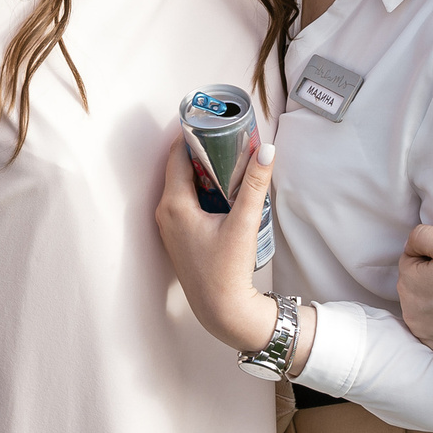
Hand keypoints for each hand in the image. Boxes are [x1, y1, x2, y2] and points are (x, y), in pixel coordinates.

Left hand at [153, 137, 283, 354]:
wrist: (222, 312)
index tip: (211, 120)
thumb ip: (255, 184)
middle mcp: (165, 212)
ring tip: (228, 157)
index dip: (192, 135)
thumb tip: (267, 150)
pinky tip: (222, 188)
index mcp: (173, 204)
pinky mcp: (178, 236)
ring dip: (202, 170)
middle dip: (201, 150)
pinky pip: (185, 201)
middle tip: (225, 135)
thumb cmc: (227, 271)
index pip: (177, 155)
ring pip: (182, 185)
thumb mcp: (243, 223)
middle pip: (179, 168)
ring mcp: (169, 225)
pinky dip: (201, 188)